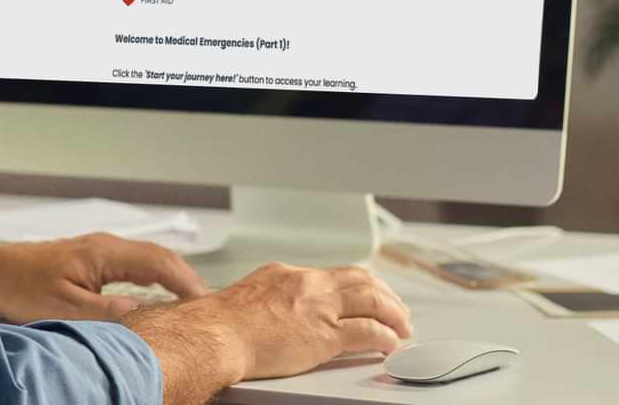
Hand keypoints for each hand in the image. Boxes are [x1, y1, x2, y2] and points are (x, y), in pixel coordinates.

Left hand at [0, 232, 207, 323]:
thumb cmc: (20, 285)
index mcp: (105, 252)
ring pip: (149, 262)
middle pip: (160, 258)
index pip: (160, 263)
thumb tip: (145, 317)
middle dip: (187, 280)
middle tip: (208, 305)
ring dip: (172, 279)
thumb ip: (107, 314)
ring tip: (191, 303)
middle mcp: (107, 246)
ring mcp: (101, 252)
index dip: (186, 283)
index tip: (206, 302)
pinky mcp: (94, 262)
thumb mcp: (65, 308)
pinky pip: (135, 267)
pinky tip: (158, 297)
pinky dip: (154, 280)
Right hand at [123, 262, 411, 404]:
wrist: (215, 335)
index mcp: (287, 274)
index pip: (332, 275)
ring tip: (403, 326)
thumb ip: (268, 302)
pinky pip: (368, 332)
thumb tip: (270, 315)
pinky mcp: (325, 335)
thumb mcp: (247, 299)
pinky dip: (385, 337)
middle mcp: (308, 284)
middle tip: (397, 307)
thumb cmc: (220, 325)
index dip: (356, 285)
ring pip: (372, 300)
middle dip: (384, 293)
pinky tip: (391, 344)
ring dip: (393, 313)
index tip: (366, 294)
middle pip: (360, 280)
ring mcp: (318, 308)